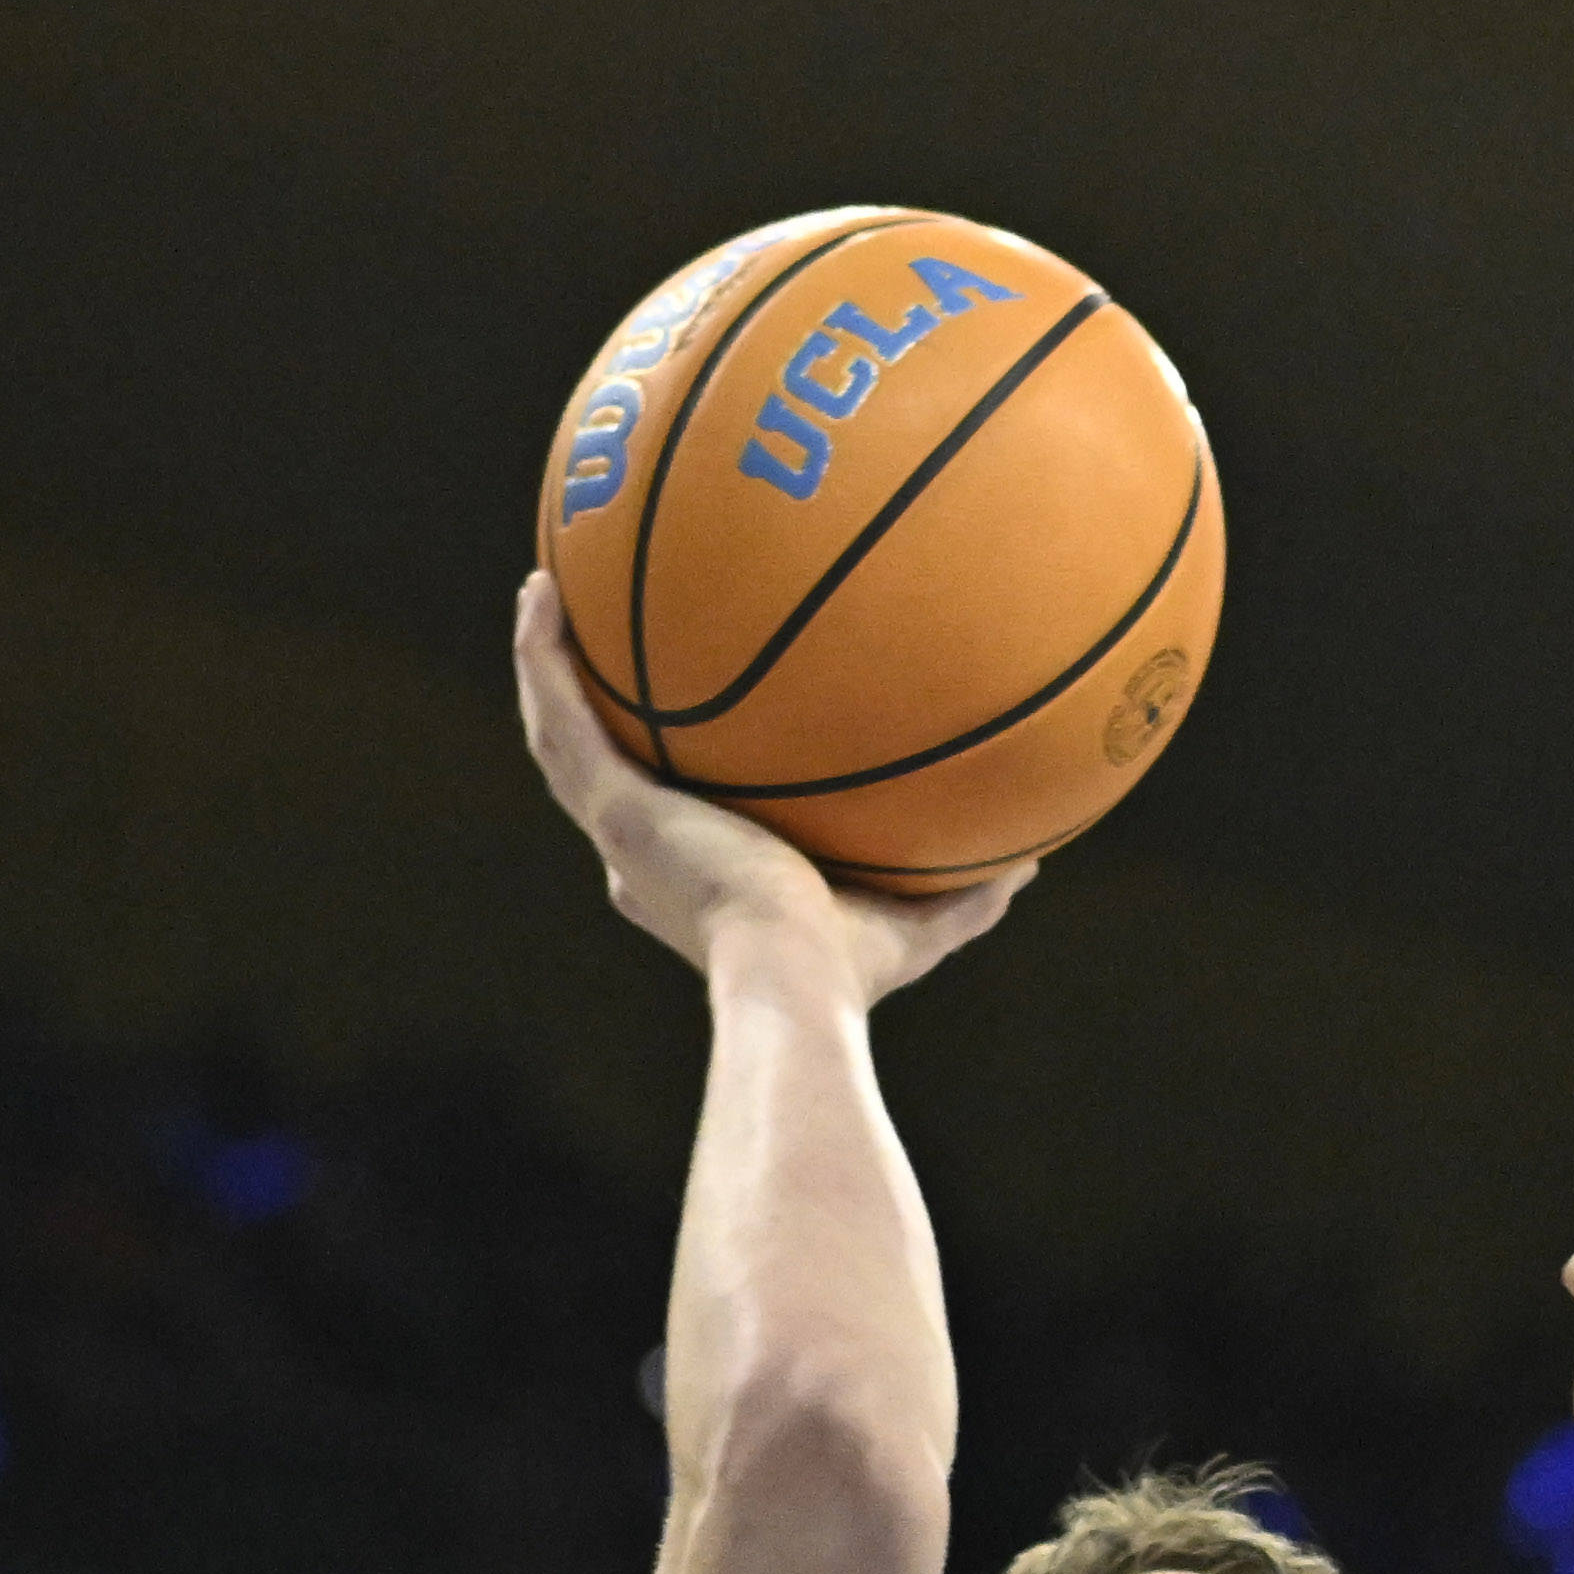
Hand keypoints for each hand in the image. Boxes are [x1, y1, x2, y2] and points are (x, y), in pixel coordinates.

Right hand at [511, 574, 1023, 1005]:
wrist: (795, 979)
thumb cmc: (853, 974)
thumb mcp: (919, 925)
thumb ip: (968, 892)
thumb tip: (1033, 860)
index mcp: (698, 882)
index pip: (671, 823)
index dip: (663, 781)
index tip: (680, 742)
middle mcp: (645, 858)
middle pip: (608, 769)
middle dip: (599, 714)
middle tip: (601, 651)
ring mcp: (619, 832)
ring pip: (563, 736)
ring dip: (550, 666)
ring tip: (546, 597)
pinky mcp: (609, 807)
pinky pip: (559, 716)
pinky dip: (541, 656)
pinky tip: (540, 594)